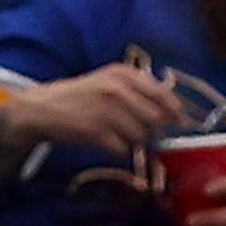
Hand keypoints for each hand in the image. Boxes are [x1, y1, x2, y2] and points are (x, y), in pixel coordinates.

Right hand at [3, 62, 184, 158]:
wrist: (43, 109)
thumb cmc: (79, 97)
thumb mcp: (108, 81)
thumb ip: (138, 89)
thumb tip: (172, 109)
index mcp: (125, 74)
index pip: (163, 94)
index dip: (177, 111)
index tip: (183, 122)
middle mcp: (119, 89)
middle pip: (156, 118)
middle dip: (157, 130)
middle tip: (153, 136)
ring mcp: (108, 111)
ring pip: (141, 135)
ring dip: (138, 142)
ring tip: (124, 138)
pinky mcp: (97, 132)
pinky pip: (123, 148)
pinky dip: (121, 150)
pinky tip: (111, 144)